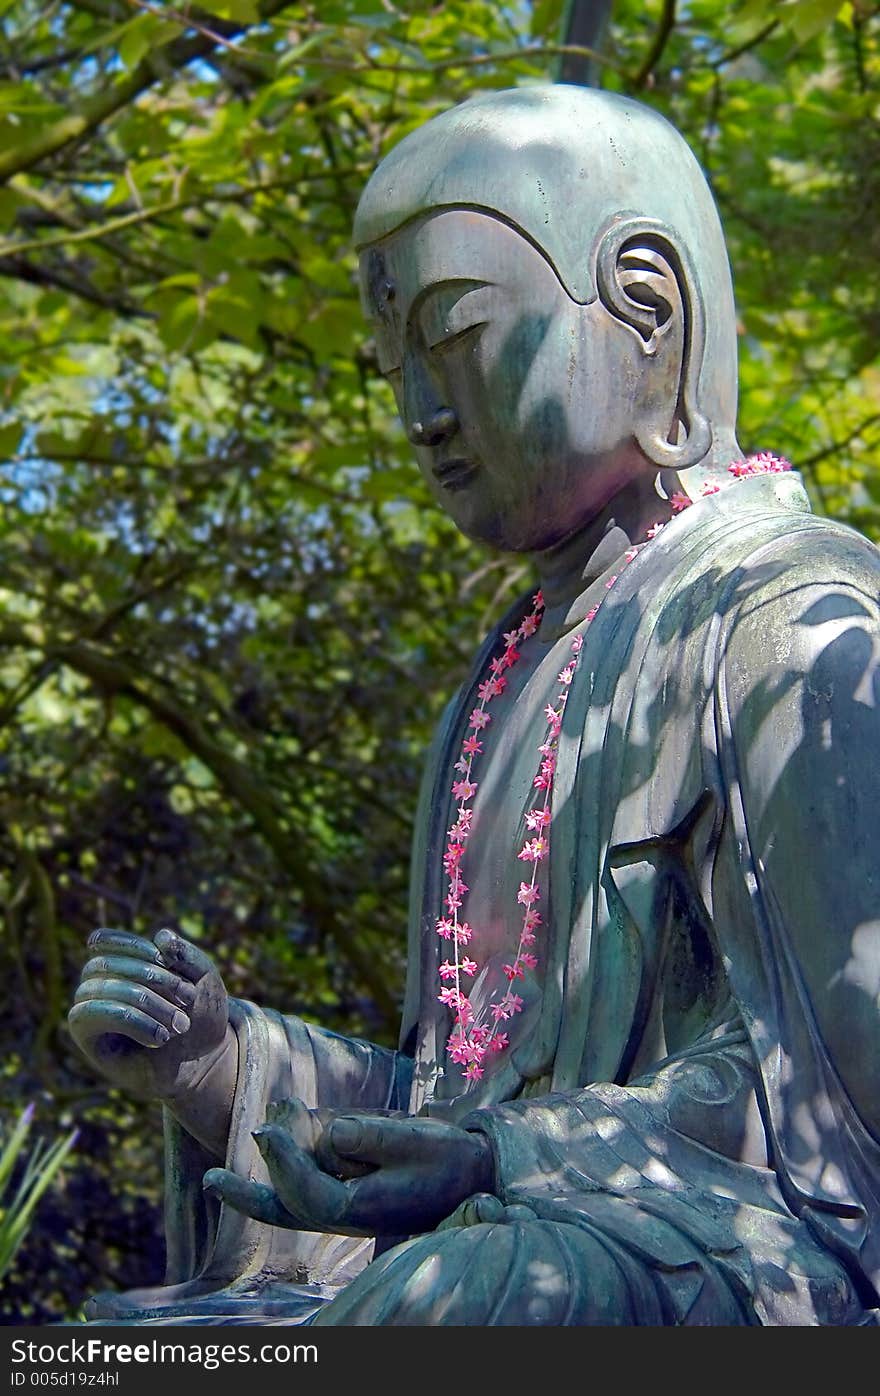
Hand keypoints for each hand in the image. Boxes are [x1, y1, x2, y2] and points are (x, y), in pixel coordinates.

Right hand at [69, 928, 230, 1104]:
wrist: (204, 1060)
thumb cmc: (199, 1014)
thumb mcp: (203, 978)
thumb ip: (186, 953)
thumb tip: (161, 937)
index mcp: (120, 962)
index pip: (104, 941)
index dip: (133, 946)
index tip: (165, 960)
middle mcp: (97, 983)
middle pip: (104, 965)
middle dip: (151, 977)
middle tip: (188, 998)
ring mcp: (89, 1009)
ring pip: (99, 990)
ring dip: (146, 1002)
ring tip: (180, 1024)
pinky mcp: (86, 1038)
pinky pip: (91, 1015)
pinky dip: (132, 1021)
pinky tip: (161, 1038)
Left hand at [203, 1099, 494, 1236]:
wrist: (469, 1173)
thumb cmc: (444, 1158)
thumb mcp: (415, 1140)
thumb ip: (372, 1137)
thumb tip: (331, 1132)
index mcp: (360, 1209)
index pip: (307, 1193)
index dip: (283, 1161)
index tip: (263, 1129)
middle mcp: (343, 1213)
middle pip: (285, 1210)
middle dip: (248, 1195)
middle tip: (211, 1180)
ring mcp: (342, 1204)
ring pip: (292, 1190)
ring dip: (279, 1156)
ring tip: (278, 1108)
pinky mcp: (344, 1192)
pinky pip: (308, 1176)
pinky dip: (295, 1151)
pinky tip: (289, 1116)